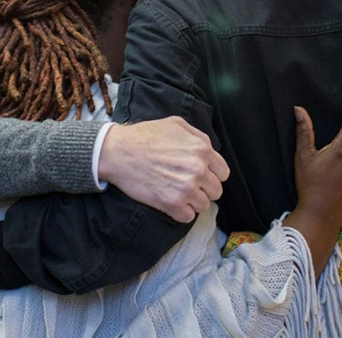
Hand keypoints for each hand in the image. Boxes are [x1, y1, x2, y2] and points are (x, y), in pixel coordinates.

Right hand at [99, 116, 229, 222]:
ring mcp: (186, 188)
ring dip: (192, 202)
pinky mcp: (172, 203)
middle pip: (216, 191)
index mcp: (202, 150)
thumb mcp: (177, 124)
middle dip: (204, 189)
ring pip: (203, 206)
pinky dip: (180, 212)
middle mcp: (198, 169)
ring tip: (177, 193)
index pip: (223, 173)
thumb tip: (210, 150)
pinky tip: (170, 202)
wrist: (119, 151)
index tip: (202, 177)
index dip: (213, 175)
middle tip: (188, 185)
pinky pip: (188, 217)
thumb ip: (198, 136)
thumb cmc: (145, 135)